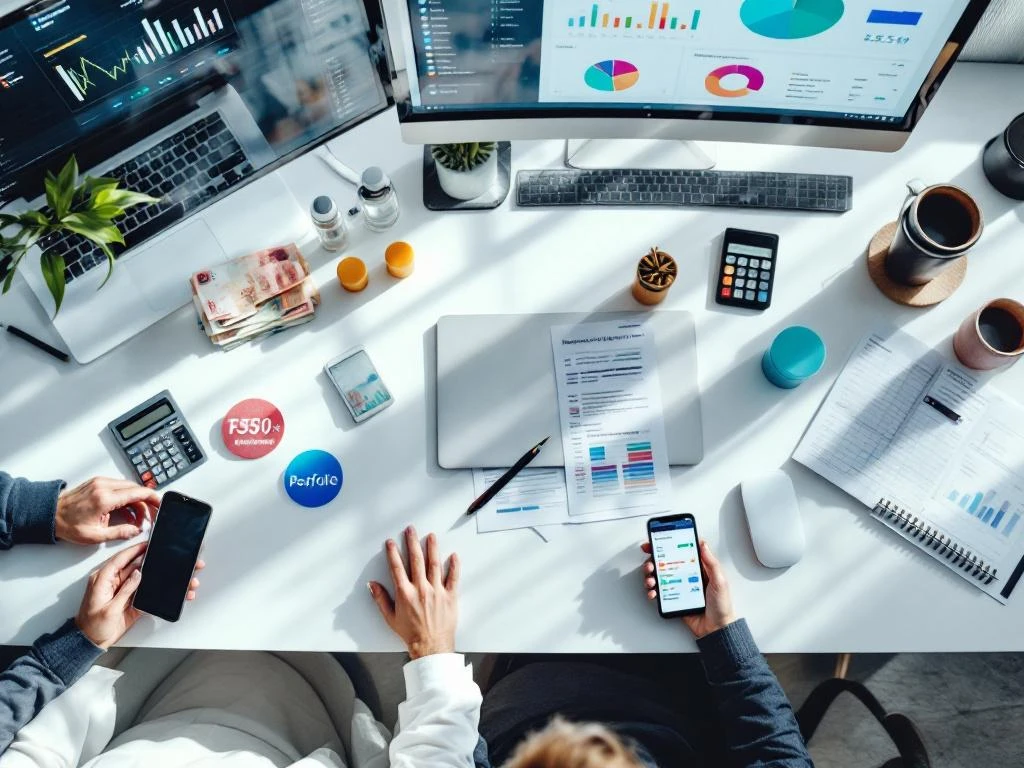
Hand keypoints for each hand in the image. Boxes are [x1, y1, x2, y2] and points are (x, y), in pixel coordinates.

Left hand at [57, 477, 160, 544]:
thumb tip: (135, 530)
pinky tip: (125, 510)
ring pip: (129, 487)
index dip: (153, 499)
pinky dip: (126, 497)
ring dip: (136, 501)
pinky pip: (119, 486)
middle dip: (146, 502)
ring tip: (135, 518)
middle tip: (149, 516)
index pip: (138, 493)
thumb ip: (119, 533)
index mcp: (105, 498)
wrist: (49, 514)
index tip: (160, 504)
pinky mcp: (98, 482)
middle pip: (136, 489)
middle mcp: (104, 486)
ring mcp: (101, 482)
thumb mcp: (94, 536)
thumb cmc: (67, 524)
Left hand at [75, 543, 204, 648]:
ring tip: (177, 574)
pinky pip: (146, 591)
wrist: (91, 643)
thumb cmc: (92, 627)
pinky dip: (157, 590)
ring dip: (159, 576)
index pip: (120, 559)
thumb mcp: (109, 609)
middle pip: (136, 566)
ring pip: (144, 578)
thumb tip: (138, 574)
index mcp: (103, 579)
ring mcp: (123, 590)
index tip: (148, 543)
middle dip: (153, 561)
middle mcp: (113, 582)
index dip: (135, 550)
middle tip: (169, 556)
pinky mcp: (131, 600)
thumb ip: (124, 590)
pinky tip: (170, 589)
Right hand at [368, 526, 459, 659]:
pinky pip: (453, 578)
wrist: (430, 646)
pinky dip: (454, 566)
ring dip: (432, 548)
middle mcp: (421, 589)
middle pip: (416, 560)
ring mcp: (437, 591)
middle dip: (412, 543)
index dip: (393, 553)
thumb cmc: (410, 633)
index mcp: (405, 593)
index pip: (397, 568)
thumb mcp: (390, 618)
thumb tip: (372, 585)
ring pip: (434, 564)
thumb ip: (381, 599)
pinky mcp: (450, 596)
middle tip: (411, 530)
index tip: (390, 542)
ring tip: (431, 536)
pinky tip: (454, 555)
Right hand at [642, 539, 736, 639]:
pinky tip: (653, 592)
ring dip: (650, 576)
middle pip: (665, 562)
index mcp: (697, 568)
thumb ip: (711, 563)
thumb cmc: (721, 606)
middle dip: (653, 561)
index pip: (680, 552)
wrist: (716, 629)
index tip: (656, 541)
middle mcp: (686, 575)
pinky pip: (659, 592)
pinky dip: (652, 591)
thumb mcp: (720, 581)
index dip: (667, 545)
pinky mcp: (673, 599)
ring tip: (651, 580)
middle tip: (650, 564)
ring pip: (659, 576)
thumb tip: (703, 544)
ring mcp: (678, 587)